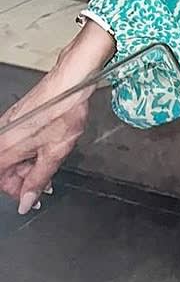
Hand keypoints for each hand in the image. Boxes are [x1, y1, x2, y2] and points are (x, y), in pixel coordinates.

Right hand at [0, 20, 114, 213]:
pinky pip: (19, 140)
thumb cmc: (62, 109)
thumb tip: (26, 201)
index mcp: (5, 149)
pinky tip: (50, 144)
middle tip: (49, 179)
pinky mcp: (19, 117)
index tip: (35, 197)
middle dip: (28, 177)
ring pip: (14, 155)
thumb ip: (38, 180)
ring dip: (32, 162)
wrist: (71, 80)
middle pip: (8, 169)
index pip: (3, 183)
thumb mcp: (54, 153)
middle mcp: (2, 136)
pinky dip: (33, 148)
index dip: (21, 192)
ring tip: (53, 157)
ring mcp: (9, 125)